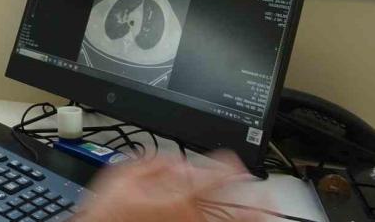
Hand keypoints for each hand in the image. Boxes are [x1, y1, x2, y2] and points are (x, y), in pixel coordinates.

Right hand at [74, 152, 258, 221]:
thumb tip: (177, 163)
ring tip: (266, 215)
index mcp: (176, 196)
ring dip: (248, 219)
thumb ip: (155, 164)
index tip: (236, 164)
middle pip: (229, 209)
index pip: (212, 178)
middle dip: (252, 202)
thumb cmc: (110, 211)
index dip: (228, 167)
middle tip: (269, 199)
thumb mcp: (124, 175)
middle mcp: (188, 216)